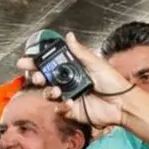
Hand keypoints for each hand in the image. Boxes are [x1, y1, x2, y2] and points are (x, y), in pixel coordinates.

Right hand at [17, 32, 133, 127]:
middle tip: (35, 76)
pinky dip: (61, 106)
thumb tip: (69, 36)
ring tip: (55, 90)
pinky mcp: (72, 111)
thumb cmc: (113, 83)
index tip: (26, 61)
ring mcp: (69, 97)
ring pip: (48, 93)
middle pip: (45, 79)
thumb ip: (80, 52)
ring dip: (48, 91)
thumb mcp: (96, 63)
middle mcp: (68, 83)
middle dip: (36, 76)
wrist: (121, 103)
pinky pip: (59, 109)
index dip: (37, 63)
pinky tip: (70, 103)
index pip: (50, 64)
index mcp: (72, 69)